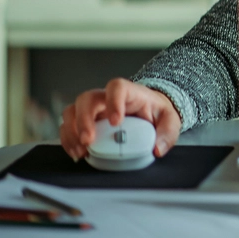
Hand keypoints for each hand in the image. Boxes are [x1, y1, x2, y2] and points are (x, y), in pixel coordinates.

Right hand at [59, 78, 180, 160]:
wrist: (149, 114)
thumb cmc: (156, 113)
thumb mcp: (170, 120)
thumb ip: (168, 133)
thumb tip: (157, 148)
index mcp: (130, 92)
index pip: (117, 87)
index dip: (113, 101)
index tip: (116, 122)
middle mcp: (106, 98)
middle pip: (87, 98)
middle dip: (84, 119)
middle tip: (89, 140)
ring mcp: (94, 110)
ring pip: (72, 111)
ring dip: (72, 131)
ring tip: (81, 150)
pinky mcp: (84, 123)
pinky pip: (68, 127)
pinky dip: (68, 140)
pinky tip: (78, 153)